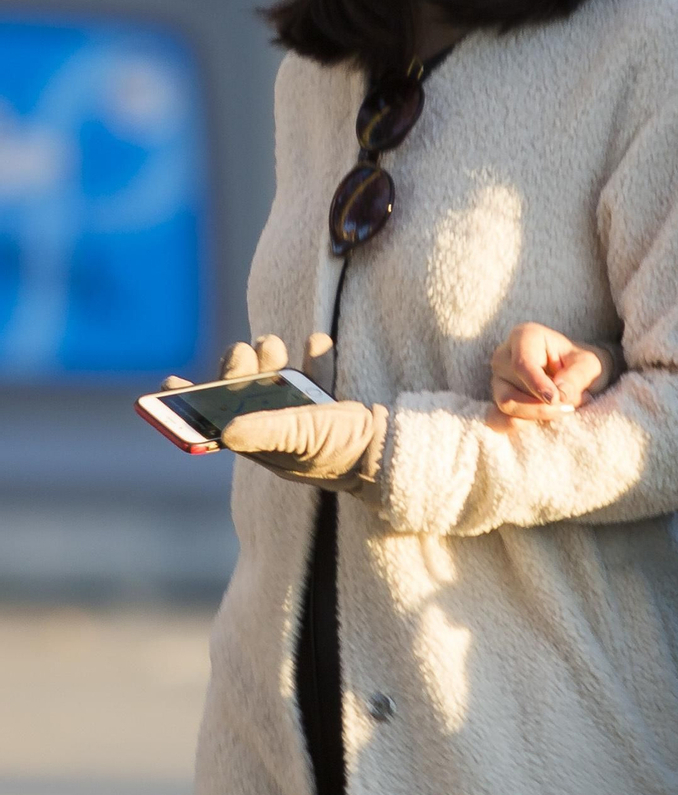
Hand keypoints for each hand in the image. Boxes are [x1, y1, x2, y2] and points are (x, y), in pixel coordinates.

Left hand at [173, 331, 382, 493]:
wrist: (391, 452)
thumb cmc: (340, 451)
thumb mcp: (299, 438)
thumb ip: (265, 431)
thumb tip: (222, 431)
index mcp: (262, 445)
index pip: (216, 424)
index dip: (190, 406)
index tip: (169, 382)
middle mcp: (277, 433)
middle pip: (245, 397)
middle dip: (239, 369)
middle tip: (244, 348)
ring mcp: (305, 421)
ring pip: (276, 386)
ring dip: (271, 360)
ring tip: (272, 342)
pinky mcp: (332, 410)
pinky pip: (317, 380)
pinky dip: (314, 361)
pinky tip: (315, 343)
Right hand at [489, 323, 622, 429]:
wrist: (578, 376)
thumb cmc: (582, 364)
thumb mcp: (590, 365)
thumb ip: (576, 377)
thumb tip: (557, 396)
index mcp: (525, 336)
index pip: (522, 363)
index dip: (537, 385)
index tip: (556, 399)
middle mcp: (504, 355)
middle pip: (515, 387)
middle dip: (546, 403)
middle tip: (574, 403)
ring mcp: (497, 379)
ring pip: (506, 405)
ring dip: (537, 414)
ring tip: (565, 408)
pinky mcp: (496, 400)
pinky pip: (496, 420)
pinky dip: (520, 425)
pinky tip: (542, 423)